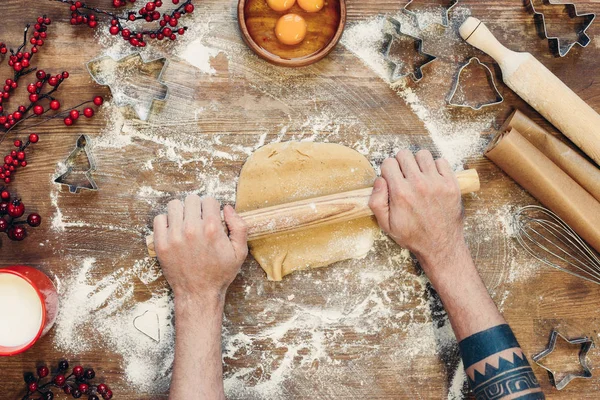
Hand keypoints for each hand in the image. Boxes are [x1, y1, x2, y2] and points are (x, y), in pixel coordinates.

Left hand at [153, 195, 247, 298]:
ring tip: (186, 223)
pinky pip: (159, 219)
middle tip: (199, 220)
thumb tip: (227, 208)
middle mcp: (192, 229)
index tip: (211, 217)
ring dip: (181, 211)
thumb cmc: (220, 273)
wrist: (198, 293)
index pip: (209, 200)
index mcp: (212, 228)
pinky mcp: (161, 244)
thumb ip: (239, 226)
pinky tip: (174, 230)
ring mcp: (174, 236)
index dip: (212, 207)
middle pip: (191, 199)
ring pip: (174, 205)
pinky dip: (166, 221)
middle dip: (197, 207)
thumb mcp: (240, 252)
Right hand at [368, 150, 465, 271]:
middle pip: (404, 154)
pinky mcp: (451, 184)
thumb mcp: (386, 225)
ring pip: (422, 154)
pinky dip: (435, 167)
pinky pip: (441, 161)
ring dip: (418, 162)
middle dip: (401, 163)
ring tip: (418, 175)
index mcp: (400, 193)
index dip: (388, 170)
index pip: (388, 163)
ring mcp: (437, 183)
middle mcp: (418, 184)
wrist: (440, 246)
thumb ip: (376, 201)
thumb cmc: (412, 236)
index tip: (392, 178)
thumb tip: (379, 180)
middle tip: (404, 176)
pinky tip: (432, 179)